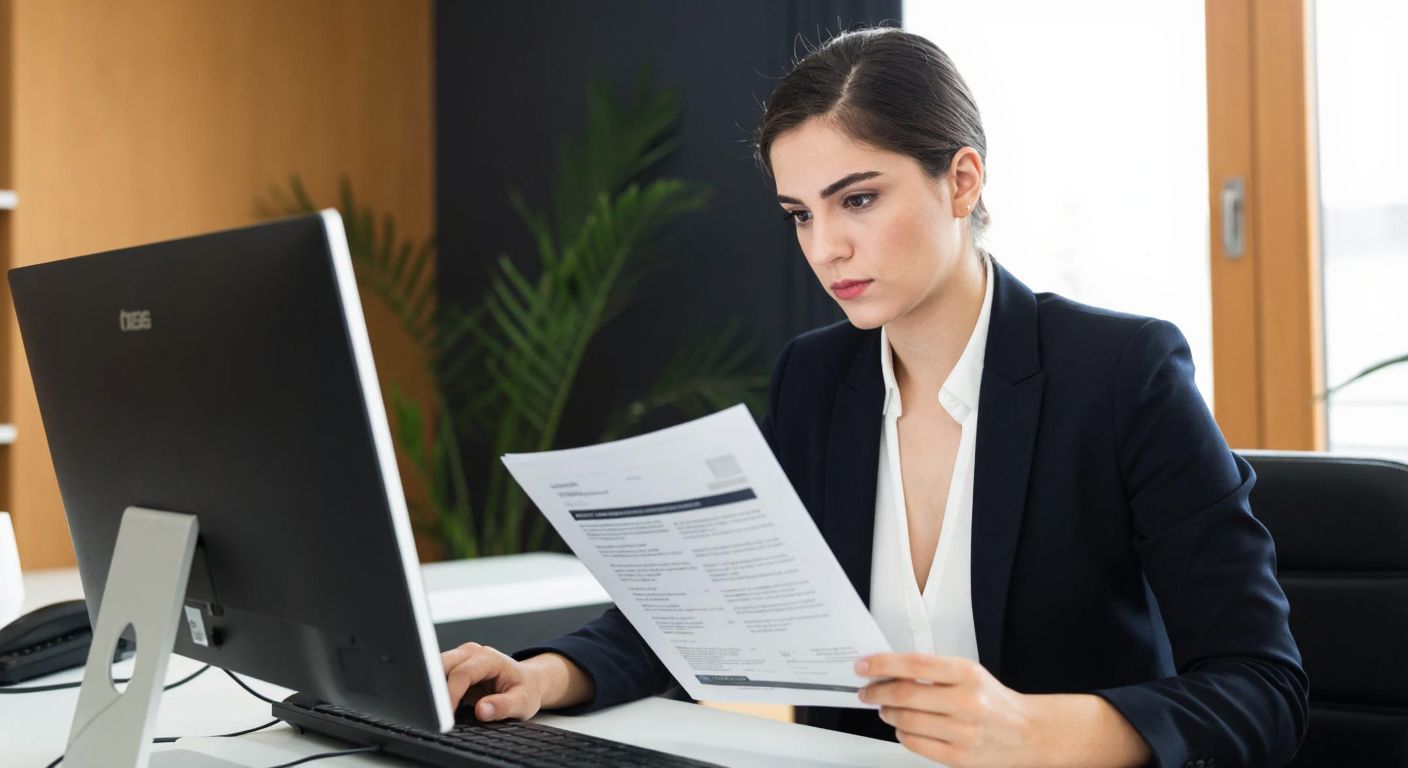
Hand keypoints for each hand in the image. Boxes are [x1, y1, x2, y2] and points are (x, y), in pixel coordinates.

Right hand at [440, 642, 548, 721]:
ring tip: (433, 712)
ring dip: (431, 689)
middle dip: (435, 690)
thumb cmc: (525, 689)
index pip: (462, 673)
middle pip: (442, 666)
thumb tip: (481, 710)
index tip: (445, 715)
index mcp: (489, 658)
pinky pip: (436, 676)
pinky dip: (433, 691)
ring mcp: (461, 658)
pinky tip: (435, 706)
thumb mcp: (523, 702)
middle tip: (434, 715)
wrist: (527, 681)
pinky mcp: (454, 667)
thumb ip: (503, 706)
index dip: (451, 694)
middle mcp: (472, 653)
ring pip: (435, 669)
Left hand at [857, 653, 1037, 767]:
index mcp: (967, 674)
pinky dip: (902, 734)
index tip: (864, 666)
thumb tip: (887, 671)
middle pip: (905, 695)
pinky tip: (904, 727)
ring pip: (906, 721)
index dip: (883, 664)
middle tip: (867, 692)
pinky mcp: (959, 757)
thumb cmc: (992, 700)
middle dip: (877, 693)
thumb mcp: (968, 674)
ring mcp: (963, 732)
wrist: (1027, 732)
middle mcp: (967, 702)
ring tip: (885, 709)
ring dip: (887, 713)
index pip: (915, 665)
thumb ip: (932, 671)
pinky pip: (915, 744)